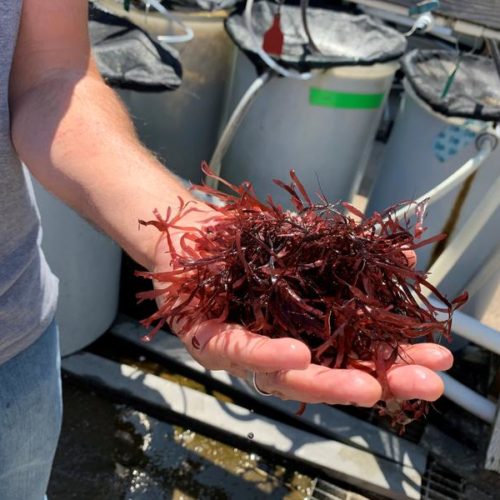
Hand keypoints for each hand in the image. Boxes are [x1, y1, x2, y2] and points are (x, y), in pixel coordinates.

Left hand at [151, 203, 451, 406]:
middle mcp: (273, 349)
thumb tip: (405, 256)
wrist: (193, 228)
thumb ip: (351, 256)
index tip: (435, 359)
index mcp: (300, 331)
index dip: (394, 360)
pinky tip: (296, 354)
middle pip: (327, 375)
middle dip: (377, 380)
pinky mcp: (206, 337)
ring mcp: (240, 349)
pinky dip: (267, 353)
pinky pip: (236, 348)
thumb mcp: (309, 244)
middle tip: (423, 383)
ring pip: (283, 376)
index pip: (351, 356)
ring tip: (367, 386)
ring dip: (326, 381)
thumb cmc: (251, 243)